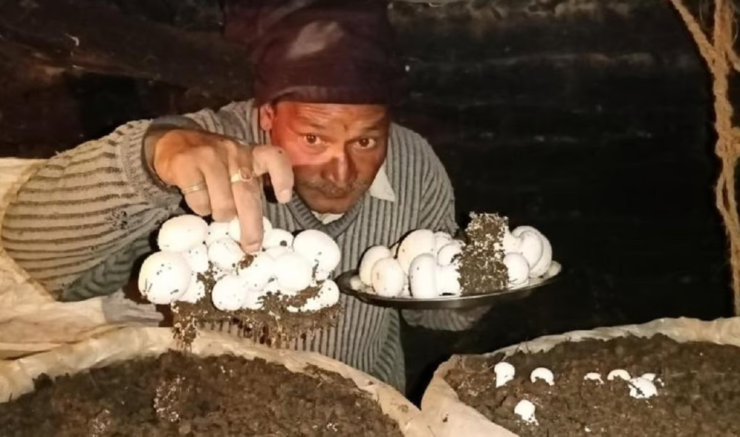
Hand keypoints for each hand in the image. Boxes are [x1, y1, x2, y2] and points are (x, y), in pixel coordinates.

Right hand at [152, 129, 292, 251]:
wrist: (173, 144)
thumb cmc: (213, 164)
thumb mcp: (237, 169)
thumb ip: (249, 189)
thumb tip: (255, 230)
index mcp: (251, 154)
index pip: (275, 158)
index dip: (283, 178)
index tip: (283, 199)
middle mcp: (234, 152)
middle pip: (247, 194)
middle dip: (251, 225)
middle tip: (251, 245)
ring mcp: (210, 156)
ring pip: (223, 203)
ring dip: (220, 215)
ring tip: (216, 209)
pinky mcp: (187, 164)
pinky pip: (200, 201)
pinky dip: (200, 208)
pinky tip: (198, 198)